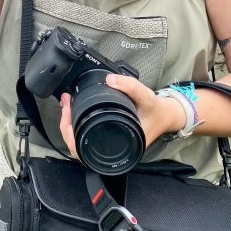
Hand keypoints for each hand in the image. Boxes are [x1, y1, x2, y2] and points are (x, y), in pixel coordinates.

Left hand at [59, 74, 186, 157]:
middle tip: (65, 106)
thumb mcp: (146, 96)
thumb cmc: (155, 111)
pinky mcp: (106, 136)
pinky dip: (77, 124)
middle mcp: (111, 149)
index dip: (72, 137)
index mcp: (119, 146)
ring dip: (69, 125)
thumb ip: (130, 86)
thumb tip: (109, 79)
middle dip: (66, 127)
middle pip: (78, 148)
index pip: (86, 152)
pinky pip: (86, 135)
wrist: (165, 115)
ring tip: (66, 106)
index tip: (68, 117)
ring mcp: (108, 144)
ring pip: (80, 142)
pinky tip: (73, 110)